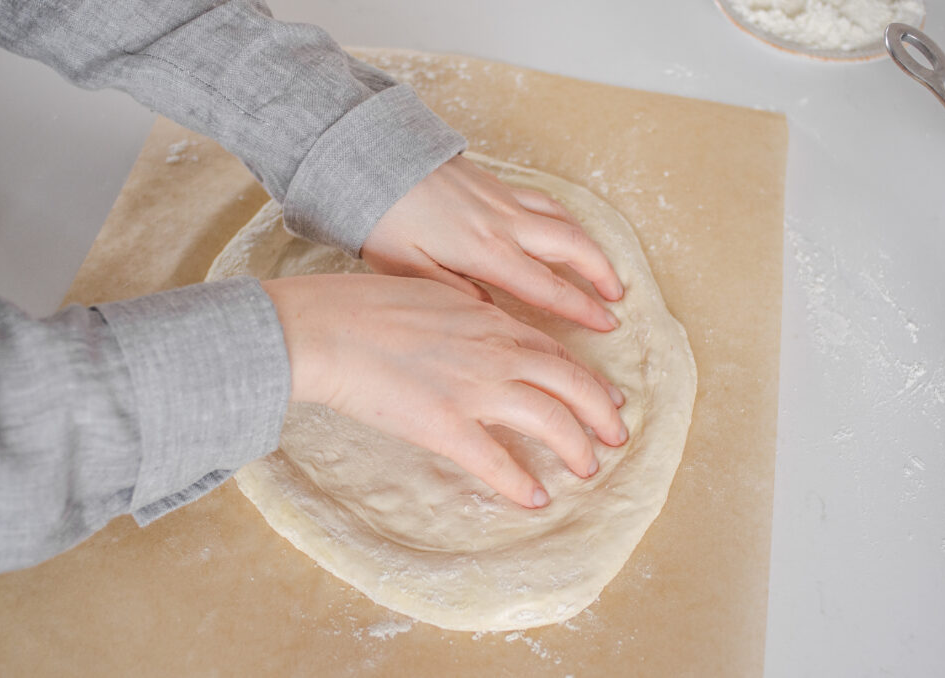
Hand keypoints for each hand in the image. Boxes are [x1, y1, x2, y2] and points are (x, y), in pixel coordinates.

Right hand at [263, 274, 626, 508]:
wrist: (328, 328)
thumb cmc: (364, 307)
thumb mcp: (429, 294)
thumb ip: (464, 314)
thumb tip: (479, 326)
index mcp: (488, 320)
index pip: (552, 352)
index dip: (585, 377)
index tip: (604, 395)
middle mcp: (494, 352)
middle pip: (568, 383)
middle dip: (600, 411)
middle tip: (616, 435)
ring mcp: (474, 389)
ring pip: (548, 419)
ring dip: (575, 446)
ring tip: (588, 467)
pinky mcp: (446, 426)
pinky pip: (496, 461)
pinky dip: (520, 483)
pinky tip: (535, 499)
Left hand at [362, 155, 623, 330]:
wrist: (372, 160)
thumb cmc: (383, 220)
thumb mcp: (409, 270)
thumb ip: (455, 294)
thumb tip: (492, 313)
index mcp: (485, 252)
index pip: (547, 287)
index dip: (581, 309)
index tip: (607, 324)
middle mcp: (504, 223)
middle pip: (571, 247)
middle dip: (601, 273)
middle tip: (618, 299)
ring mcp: (502, 199)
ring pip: (563, 220)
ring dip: (589, 245)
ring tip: (602, 268)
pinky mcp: (494, 183)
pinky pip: (543, 200)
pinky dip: (564, 217)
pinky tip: (564, 228)